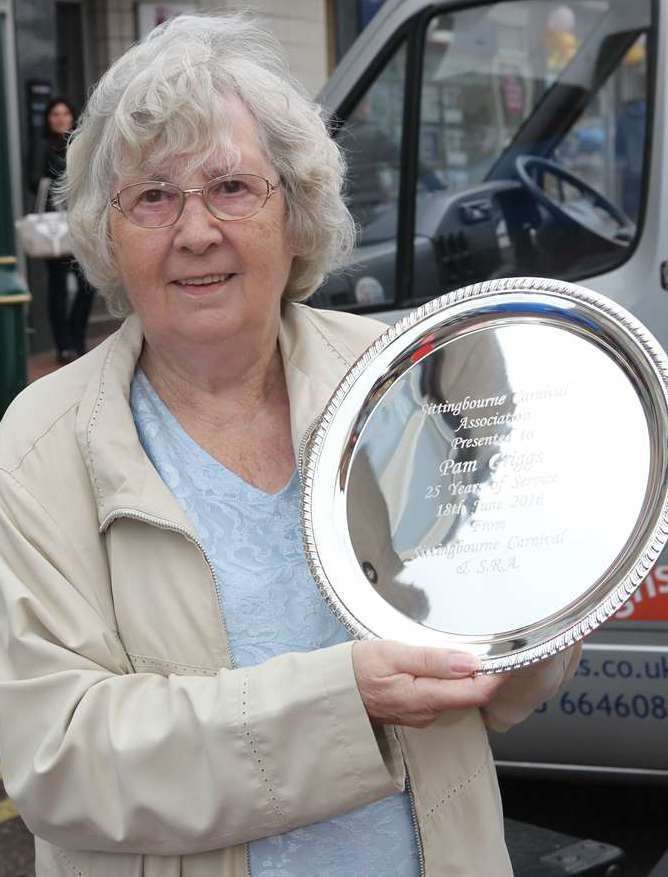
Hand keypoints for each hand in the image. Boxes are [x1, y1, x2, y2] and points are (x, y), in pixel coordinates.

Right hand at [352, 639, 506, 727]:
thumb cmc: (358, 669)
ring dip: (470, 676)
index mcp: (425, 698)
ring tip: (477, 650)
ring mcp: (423, 715)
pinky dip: (453, 681)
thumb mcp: (393, 654)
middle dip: (487, 674)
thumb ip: (432, 660)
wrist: (333, 693)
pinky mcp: (417, 711)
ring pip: (458, 696)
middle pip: (470, 695)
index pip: (476, 691)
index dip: (496, 674)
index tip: (508, 654)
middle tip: (498, 647)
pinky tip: (450, 664)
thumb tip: (470, 663)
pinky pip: (444, 696)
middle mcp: (429, 712)